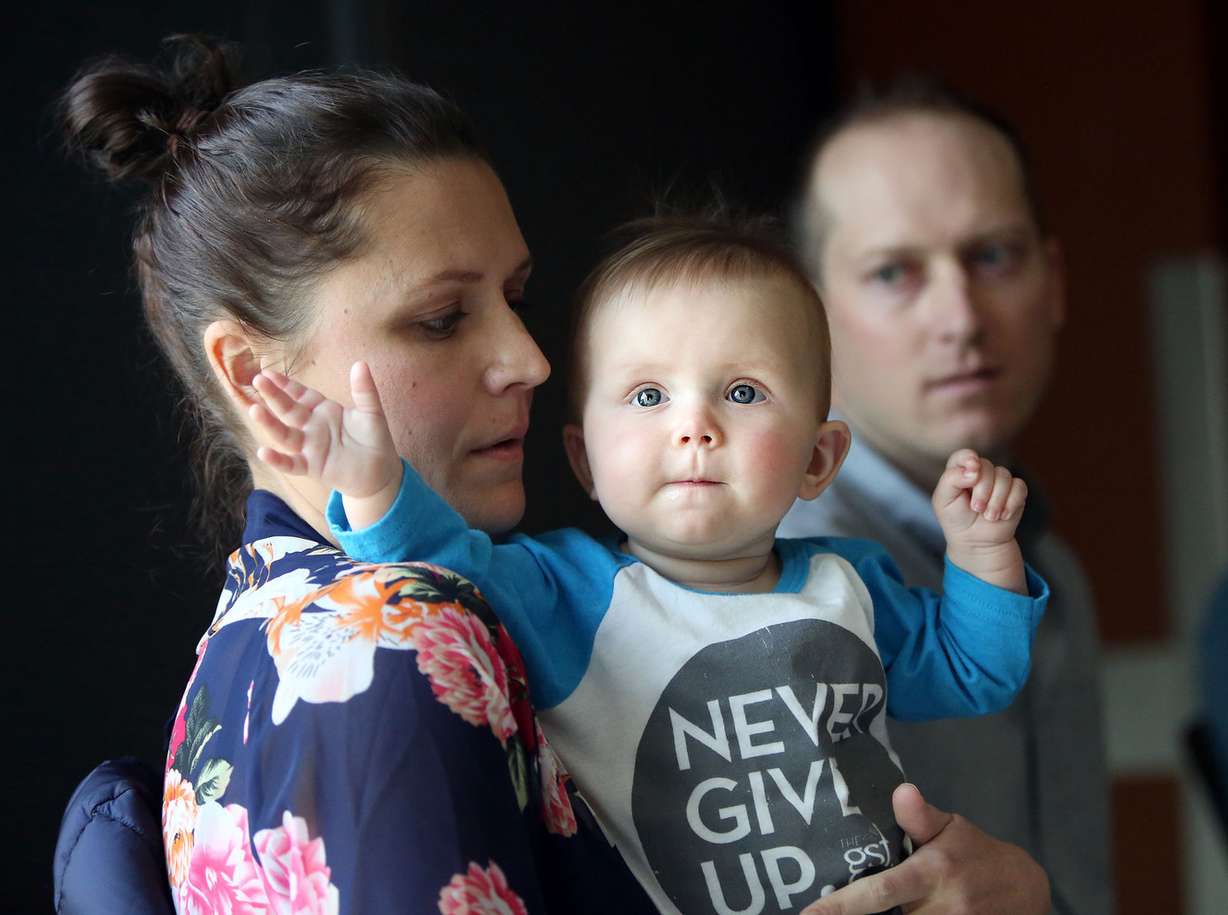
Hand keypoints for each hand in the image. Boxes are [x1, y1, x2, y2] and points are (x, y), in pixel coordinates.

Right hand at [250, 361, 401, 514]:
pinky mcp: (312, 467)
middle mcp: (311, 427)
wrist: (380, 471)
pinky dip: (278, 460)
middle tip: (257, 380)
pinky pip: (292, 464)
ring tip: (254, 410)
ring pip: (285, 434)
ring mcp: (309, 447)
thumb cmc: (373, 439)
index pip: (301, 394)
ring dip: (269, 423)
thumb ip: (364, 390)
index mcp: (323, 410)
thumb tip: (361, 363)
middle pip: (288, 410)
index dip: (285, 384)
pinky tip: (263, 452)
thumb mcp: (371, 412)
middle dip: (273, 395)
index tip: (268, 372)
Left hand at [799, 783, 1049, 914]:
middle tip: (831, 905)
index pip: (880, 891)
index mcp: (931, 873)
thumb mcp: (952, 829)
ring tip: (893, 900)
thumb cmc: (977, 855)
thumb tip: (901, 790)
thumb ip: (921, 816)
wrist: (1027, 891)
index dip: (841, 906)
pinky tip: (905, 909)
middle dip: (861, 911)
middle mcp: (940, 907)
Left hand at [932, 449, 1026, 546]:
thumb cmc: (956, 518)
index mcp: (960, 470)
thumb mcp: (943, 501)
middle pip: (986, 466)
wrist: (976, 541)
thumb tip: (974, 469)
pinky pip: (1019, 487)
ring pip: (1004, 476)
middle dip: (982, 490)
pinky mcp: (1015, 491)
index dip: (969, 459)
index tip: (973, 470)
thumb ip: (951, 480)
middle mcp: (980, 472)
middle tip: (976, 508)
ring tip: (989, 516)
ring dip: (996, 500)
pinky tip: (1003, 516)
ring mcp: (999, 480)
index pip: (964, 455)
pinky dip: (1011, 503)